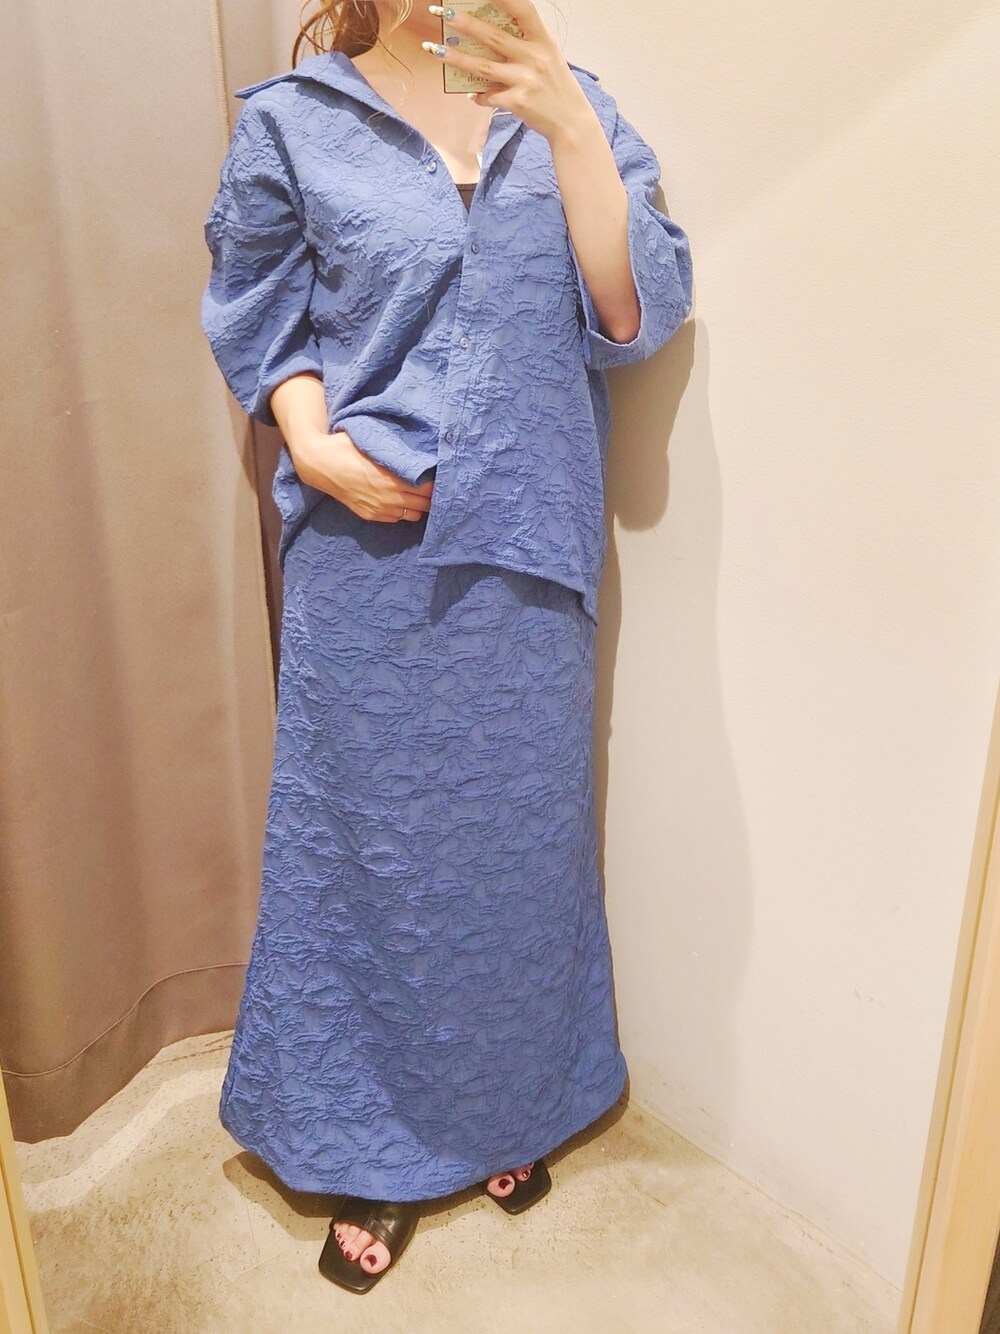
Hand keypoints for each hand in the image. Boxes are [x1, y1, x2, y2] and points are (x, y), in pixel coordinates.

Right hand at [291, 429, 433, 523]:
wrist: (320, 464)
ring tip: (416, 495)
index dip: (436, 484)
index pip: (429, 488)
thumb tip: (419, 449)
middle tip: (432, 487)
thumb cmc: (347, 447)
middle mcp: (390, 497)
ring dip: (417, 506)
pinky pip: (396, 519)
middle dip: (430, 497)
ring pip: (413, 515)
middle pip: (425, 505)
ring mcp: (380, 509)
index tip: (438, 476)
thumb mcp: (375, 442)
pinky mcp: (370, 515)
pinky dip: (401, 511)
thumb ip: (398, 450)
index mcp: (394, 478)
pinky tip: (398, 500)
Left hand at [425, 1, 594, 145]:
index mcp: (542, 41)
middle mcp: (534, 57)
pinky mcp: (518, 102)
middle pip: (493, 36)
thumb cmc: (556, 87)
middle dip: (465, 22)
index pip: (522, 10)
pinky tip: (470, 94)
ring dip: (456, 58)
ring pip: (483, 67)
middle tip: (443, 12)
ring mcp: (525, 80)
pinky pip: (489, 96)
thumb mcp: (548, 57)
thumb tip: (488, 37)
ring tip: (435, 49)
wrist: (571, 123)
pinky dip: (478, 95)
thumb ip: (525, 44)